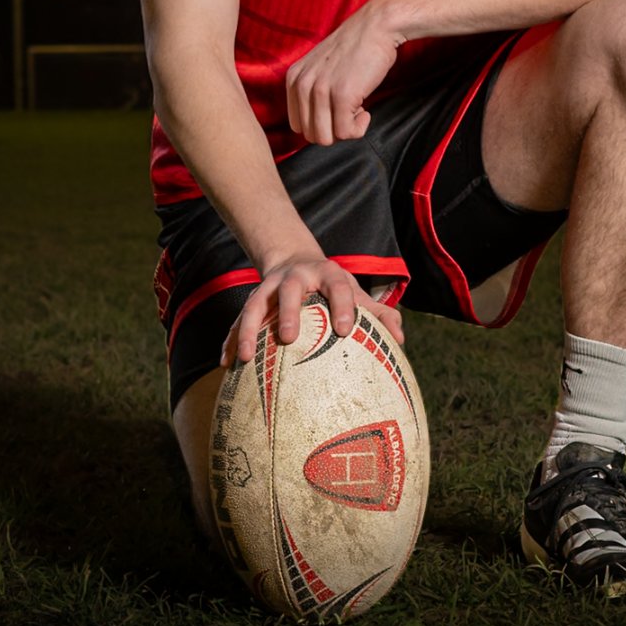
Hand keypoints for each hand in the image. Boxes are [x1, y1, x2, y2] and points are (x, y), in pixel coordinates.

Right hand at [220, 255, 404, 366]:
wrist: (294, 261)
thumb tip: (400, 340)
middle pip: (290, 290)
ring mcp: (270, 287)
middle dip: (289, 312)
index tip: (345, 330)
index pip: (338, 286)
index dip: (342, 305)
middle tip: (289, 338)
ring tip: (245, 358)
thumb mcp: (355, 293)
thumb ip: (379, 314)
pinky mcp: (253, 299)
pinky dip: (231, 340)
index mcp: (327, 274)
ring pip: (255, 304)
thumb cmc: (332, 287)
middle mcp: (295, 277)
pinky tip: (225, 364)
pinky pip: (238, 320)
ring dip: (248, 329)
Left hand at [286, 1, 403, 144]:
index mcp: (293, 78)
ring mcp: (321, 90)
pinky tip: (366, 112)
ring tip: (357, 111)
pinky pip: (345, 132)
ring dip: (346, 131)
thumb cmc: (355, 48)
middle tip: (349, 112)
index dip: (320, 124)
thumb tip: (317, 128)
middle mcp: (302, 84)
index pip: (297, 125)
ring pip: (325, 138)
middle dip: (333, 130)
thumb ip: (311, 92)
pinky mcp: (342, 95)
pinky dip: (359, 128)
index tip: (337, 112)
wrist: (376, 27)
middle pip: (310, 135)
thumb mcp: (320, 68)